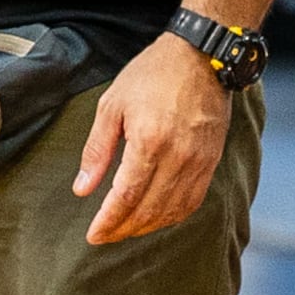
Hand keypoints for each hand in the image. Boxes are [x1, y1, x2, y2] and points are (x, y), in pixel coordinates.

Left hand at [72, 33, 231, 244]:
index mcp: (149, 141)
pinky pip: (193, 201)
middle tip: (104, 236)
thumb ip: (97, 150)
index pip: (127, 196)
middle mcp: (178, 157)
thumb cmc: (152, 74)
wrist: (201, 57)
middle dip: (124, 229)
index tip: (93, 235)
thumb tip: (83, 187)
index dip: (109, 221)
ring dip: (147, 226)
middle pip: (149, 210)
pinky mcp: (212, 161)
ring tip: (125, 229)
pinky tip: (156, 216)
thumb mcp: (112, 105)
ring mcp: (199, 162)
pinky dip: (172, 215)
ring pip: (172, 211)